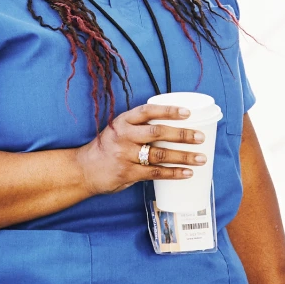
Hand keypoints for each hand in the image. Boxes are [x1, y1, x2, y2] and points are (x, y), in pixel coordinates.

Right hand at [75, 103, 207, 194]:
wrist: (83, 169)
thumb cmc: (108, 147)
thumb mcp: (119, 129)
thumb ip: (140, 127)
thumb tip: (173, 127)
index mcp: (123, 121)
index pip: (148, 111)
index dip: (168, 111)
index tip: (187, 113)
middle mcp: (124, 136)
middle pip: (158, 133)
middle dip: (182, 135)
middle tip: (200, 137)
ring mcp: (125, 155)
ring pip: (160, 154)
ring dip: (183, 156)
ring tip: (201, 158)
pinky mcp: (127, 173)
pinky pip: (155, 172)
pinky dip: (173, 173)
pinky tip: (187, 173)